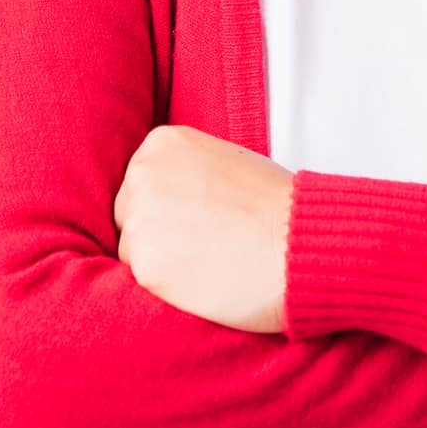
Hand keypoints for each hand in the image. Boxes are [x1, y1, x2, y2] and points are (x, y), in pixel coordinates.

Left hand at [114, 123, 294, 332]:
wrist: (297, 243)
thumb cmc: (274, 205)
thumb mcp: (226, 159)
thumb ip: (187, 171)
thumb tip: (167, 196)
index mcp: (163, 142)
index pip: (142, 180)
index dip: (168, 203)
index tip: (195, 215)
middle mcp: (143, 173)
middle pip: (129, 212)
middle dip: (157, 230)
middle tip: (200, 243)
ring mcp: (139, 219)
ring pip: (132, 248)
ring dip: (160, 259)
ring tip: (205, 261)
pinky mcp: (143, 265)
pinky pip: (140, 279)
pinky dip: (166, 285)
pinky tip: (200, 278)